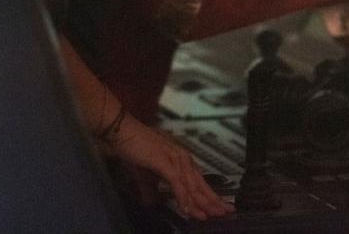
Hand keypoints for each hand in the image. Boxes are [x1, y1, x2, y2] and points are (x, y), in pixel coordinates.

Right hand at [107, 116, 233, 219]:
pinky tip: (187, 209)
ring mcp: (175, 159)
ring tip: (207, 216)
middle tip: (225, 213)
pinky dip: (183, 197)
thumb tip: (151, 203)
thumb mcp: (144, 176)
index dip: (209, 196)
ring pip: (191, 185)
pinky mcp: (165, 161)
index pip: (199, 182)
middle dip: (212, 201)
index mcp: (181, 160)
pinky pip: (177, 183)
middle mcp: (182, 158)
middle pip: (200, 184)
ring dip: (200, 203)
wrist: (123, 131)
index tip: (219, 208)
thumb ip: (150, 191)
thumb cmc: (134, 149)